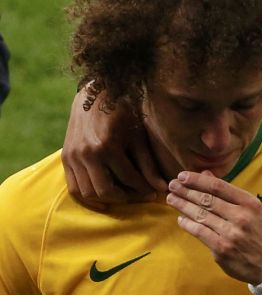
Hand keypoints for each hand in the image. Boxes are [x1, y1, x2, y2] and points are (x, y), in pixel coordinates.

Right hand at [62, 88, 166, 207]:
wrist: (96, 94)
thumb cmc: (123, 113)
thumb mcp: (139, 137)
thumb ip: (149, 165)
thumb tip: (162, 188)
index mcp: (107, 147)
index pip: (128, 179)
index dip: (144, 190)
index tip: (154, 194)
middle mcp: (87, 154)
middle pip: (106, 192)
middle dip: (126, 199)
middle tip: (140, 197)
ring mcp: (73, 156)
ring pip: (87, 193)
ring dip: (107, 200)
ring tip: (124, 196)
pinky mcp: (66, 158)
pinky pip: (74, 187)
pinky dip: (87, 196)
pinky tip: (103, 198)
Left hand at [166, 171, 261, 284]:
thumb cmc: (260, 233)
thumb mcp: (252, 209)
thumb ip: (229, 193)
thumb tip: (206, 175)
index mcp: (250, 203)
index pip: (219, 187)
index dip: (197, 180)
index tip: (182, 176)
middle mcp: (241, 217)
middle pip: (207, 200)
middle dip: (186, 191)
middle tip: (171, 186)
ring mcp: (230, 234)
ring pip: (201, 215)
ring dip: (183, 206)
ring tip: (171, 199)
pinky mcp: (222, 249)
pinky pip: (200, 233)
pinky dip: (188, 224)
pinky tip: (181, 219)